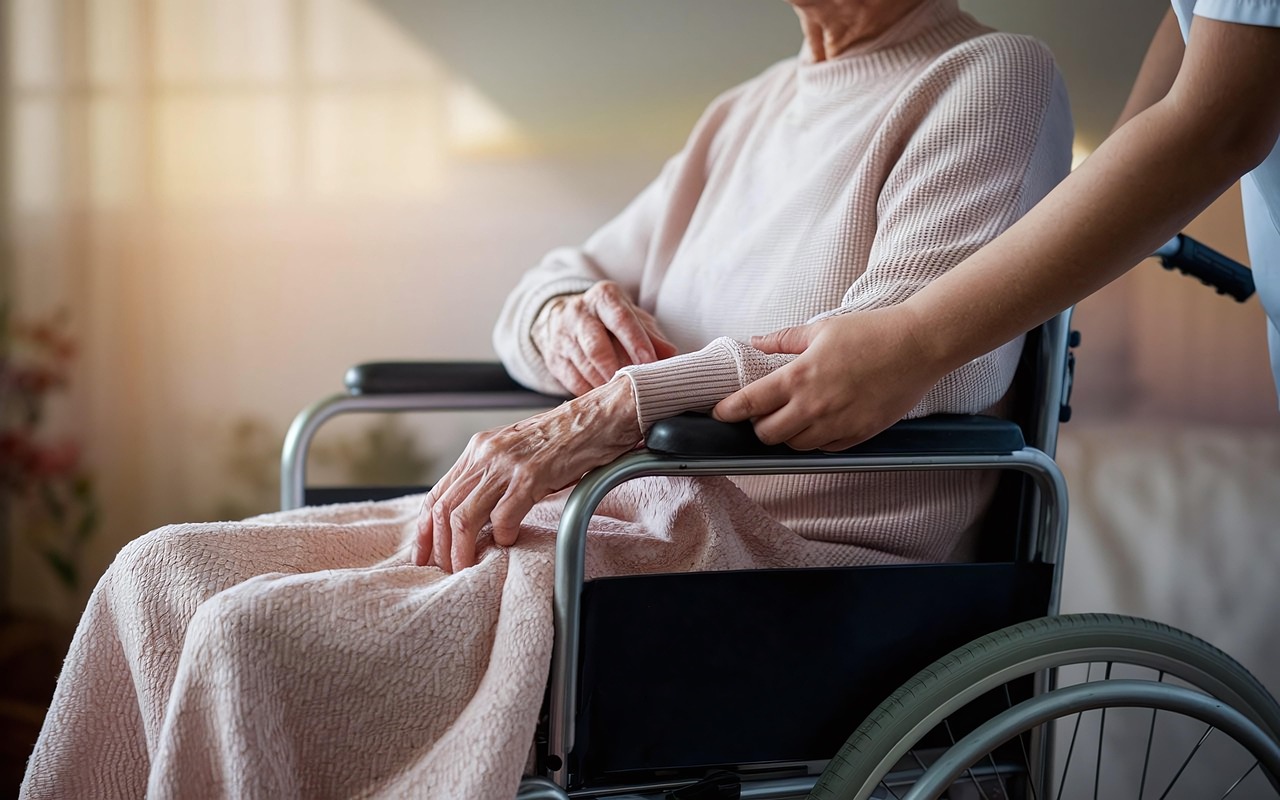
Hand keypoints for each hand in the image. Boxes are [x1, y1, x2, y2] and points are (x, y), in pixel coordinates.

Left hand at [415, 376, 641, 571]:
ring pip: (464, 517)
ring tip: (466, 568)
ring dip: (462, 549)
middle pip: (443, 508)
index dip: (425, 529)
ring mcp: (507, 463)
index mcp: (479, 448)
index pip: (437, 494)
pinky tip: (508, 543)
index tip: (423, 554)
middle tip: (444, 570)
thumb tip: (482, 516)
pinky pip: (503, 516)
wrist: (601, 415)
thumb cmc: (567, 438)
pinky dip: (502, 536)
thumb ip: (496, 476)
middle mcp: (486, 453)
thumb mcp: (519, 452)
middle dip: (438, 546)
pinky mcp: (532, 474)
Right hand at [532, 281, 676, 394]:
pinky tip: (604, 398)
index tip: (649, 362)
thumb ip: (651, 335)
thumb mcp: (631, 317)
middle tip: (633, 387)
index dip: (636, 342)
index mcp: (603, 298)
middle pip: (596, 346)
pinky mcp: (554, 358)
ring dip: (604, 384)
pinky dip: (591, 392)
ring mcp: (562, 336)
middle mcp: (579, 313)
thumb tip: (670, 354)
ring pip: (584, 366)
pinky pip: (572, 380)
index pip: (621, 319)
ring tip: (622, 396)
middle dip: (616, 369)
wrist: (563, 318)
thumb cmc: (607, 320)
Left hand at [712, 305, 944, 450]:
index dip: (728, 411)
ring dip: (786, 435)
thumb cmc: (871, 332)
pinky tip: (817, 424)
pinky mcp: (858, 435)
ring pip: (795, 446)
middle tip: (762, 414)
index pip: (750, 403)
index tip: (719, 413)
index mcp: (799, 377)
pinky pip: (824, 449)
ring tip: (791, 418)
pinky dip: (814, 441)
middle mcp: (814, 406)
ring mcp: (837, 424)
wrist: (918, 346)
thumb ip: (784, 340)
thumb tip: (756, 341)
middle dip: (758, 427)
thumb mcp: (822, 328)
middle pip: (767, 434)